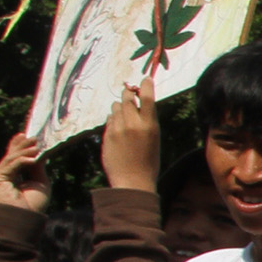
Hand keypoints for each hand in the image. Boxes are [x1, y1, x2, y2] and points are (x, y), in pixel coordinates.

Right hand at [0, 133, 49, 210]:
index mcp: (13, 176)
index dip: (20, 146)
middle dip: (22, 145)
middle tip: (33, 136)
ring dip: (24, 151)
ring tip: (36, 145)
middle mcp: (4, 175)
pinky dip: (22, 161)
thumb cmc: (33, 205)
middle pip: (12, 155)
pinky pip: (10, 166)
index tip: (28, 135)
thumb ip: (38, 167)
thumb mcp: (40, 182)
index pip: (15, 157)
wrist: (26, 220)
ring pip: (11, 159)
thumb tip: (39, 152)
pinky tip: (33, 158)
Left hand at [101, 71, 162, 190]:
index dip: (146, 85)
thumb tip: (138, 104)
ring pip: (116, 106)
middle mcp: (132, 124)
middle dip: (129, 94)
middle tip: (130, 95)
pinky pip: (109, 119)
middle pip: (127, 97)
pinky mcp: (107, 135)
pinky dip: (114, 119)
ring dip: (120, 107)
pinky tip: (118, 129)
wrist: (132, 182)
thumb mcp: (154, 139)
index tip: (146, 79)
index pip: (147, 97)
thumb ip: (147, 121)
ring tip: (124, 116)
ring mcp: (117, 129)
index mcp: (149, 126)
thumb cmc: (148, 162)